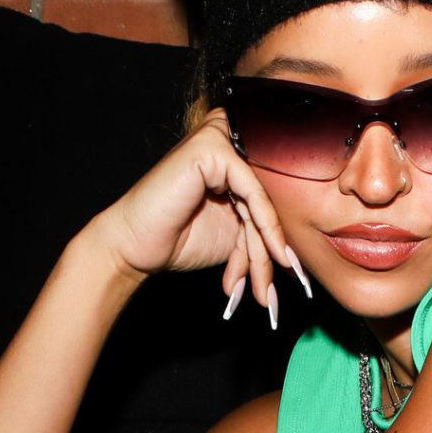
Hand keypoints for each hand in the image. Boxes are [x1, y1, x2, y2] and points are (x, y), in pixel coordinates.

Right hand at [90, 110, 303, 315]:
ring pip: (261, 201)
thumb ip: (262, 231)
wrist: (135, 247)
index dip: (280, 239)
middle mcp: (229, 144)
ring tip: (259, 288)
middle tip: (271, 292)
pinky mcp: (211, 147)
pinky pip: (252, 191)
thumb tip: (297, 252)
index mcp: (235, 161)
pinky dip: (264, 226)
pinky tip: (270, 254)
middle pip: (267, 201)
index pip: (270, 198)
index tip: (292, 274)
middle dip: (270, 253)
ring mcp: (218, 141)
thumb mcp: (234, 237)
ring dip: (262, 251)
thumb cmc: (178, 239)